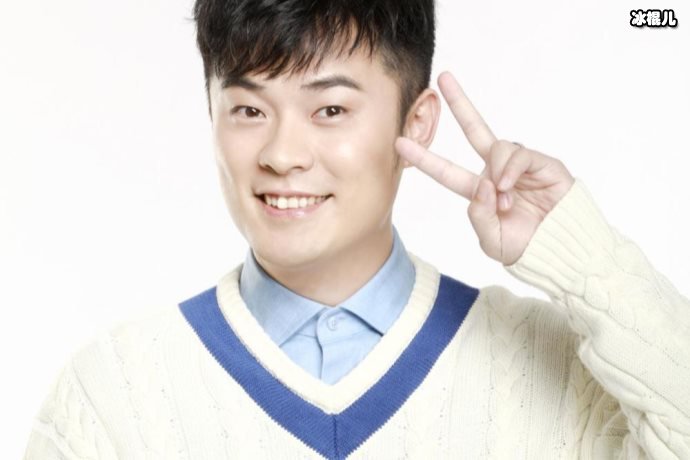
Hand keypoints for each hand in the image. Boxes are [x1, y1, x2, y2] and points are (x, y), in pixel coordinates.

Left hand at [395, 71, 574, 265]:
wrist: (563, 251)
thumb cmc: (528, 248)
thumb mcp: (493, 240)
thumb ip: (479, 214)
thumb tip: (483, 183)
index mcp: (480, 193)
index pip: (448, 171)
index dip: (425, 158)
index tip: (400, 143)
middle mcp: (497, 174)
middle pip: (475, 132)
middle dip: (461, 104)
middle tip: (443, 78)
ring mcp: (519, 167)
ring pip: (496, 146)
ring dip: (495, 172)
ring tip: (505, 199)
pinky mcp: (542, 164)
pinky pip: (517, 153)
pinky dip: (509, 169)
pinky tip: (509, 187)